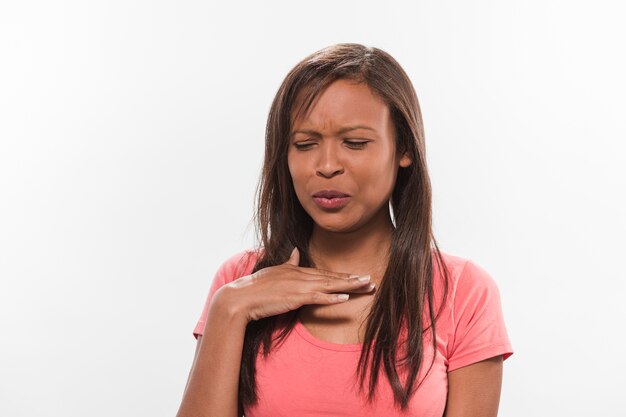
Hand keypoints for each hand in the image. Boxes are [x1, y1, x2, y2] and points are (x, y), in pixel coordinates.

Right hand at [216, 247, 374, 321]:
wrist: (241, 296)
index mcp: (297, 270)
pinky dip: (332, 297)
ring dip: (349, 286)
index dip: (342, 275)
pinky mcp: (294, 297)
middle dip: (353, 279)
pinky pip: (317, 298)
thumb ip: (288, 262)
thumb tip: (296, 251)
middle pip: (332, 277)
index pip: (324, 273)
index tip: (357, 277)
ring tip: (366, 286)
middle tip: (371, 281)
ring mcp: (299, 286)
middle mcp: (301, 276)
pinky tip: (345, 298)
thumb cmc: (256, 286)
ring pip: (329, 285)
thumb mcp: (275, 270)